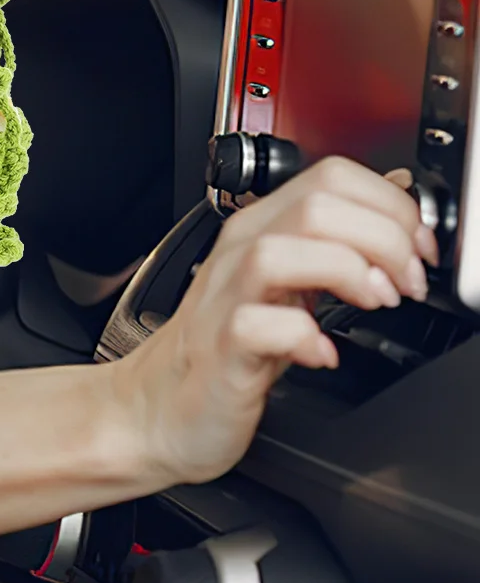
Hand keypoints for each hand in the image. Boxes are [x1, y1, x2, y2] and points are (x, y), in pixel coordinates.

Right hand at [117, 156, 436, 486]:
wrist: (163, 405)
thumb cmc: (230, 345)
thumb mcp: (293, 280)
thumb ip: (340, 236)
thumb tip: (398, 192)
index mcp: (262, 229)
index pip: (332, 176)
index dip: (391, 205)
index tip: (418, 248)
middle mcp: (240, 253)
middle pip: (315, 205)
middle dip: (383, 238)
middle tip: (404, 282)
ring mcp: (224, 300)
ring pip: (279, 252)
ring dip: (345, 273)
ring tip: (373, 304)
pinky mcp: (219, 350)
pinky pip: (255, 326)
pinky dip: (301, 337)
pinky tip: (322, 353)